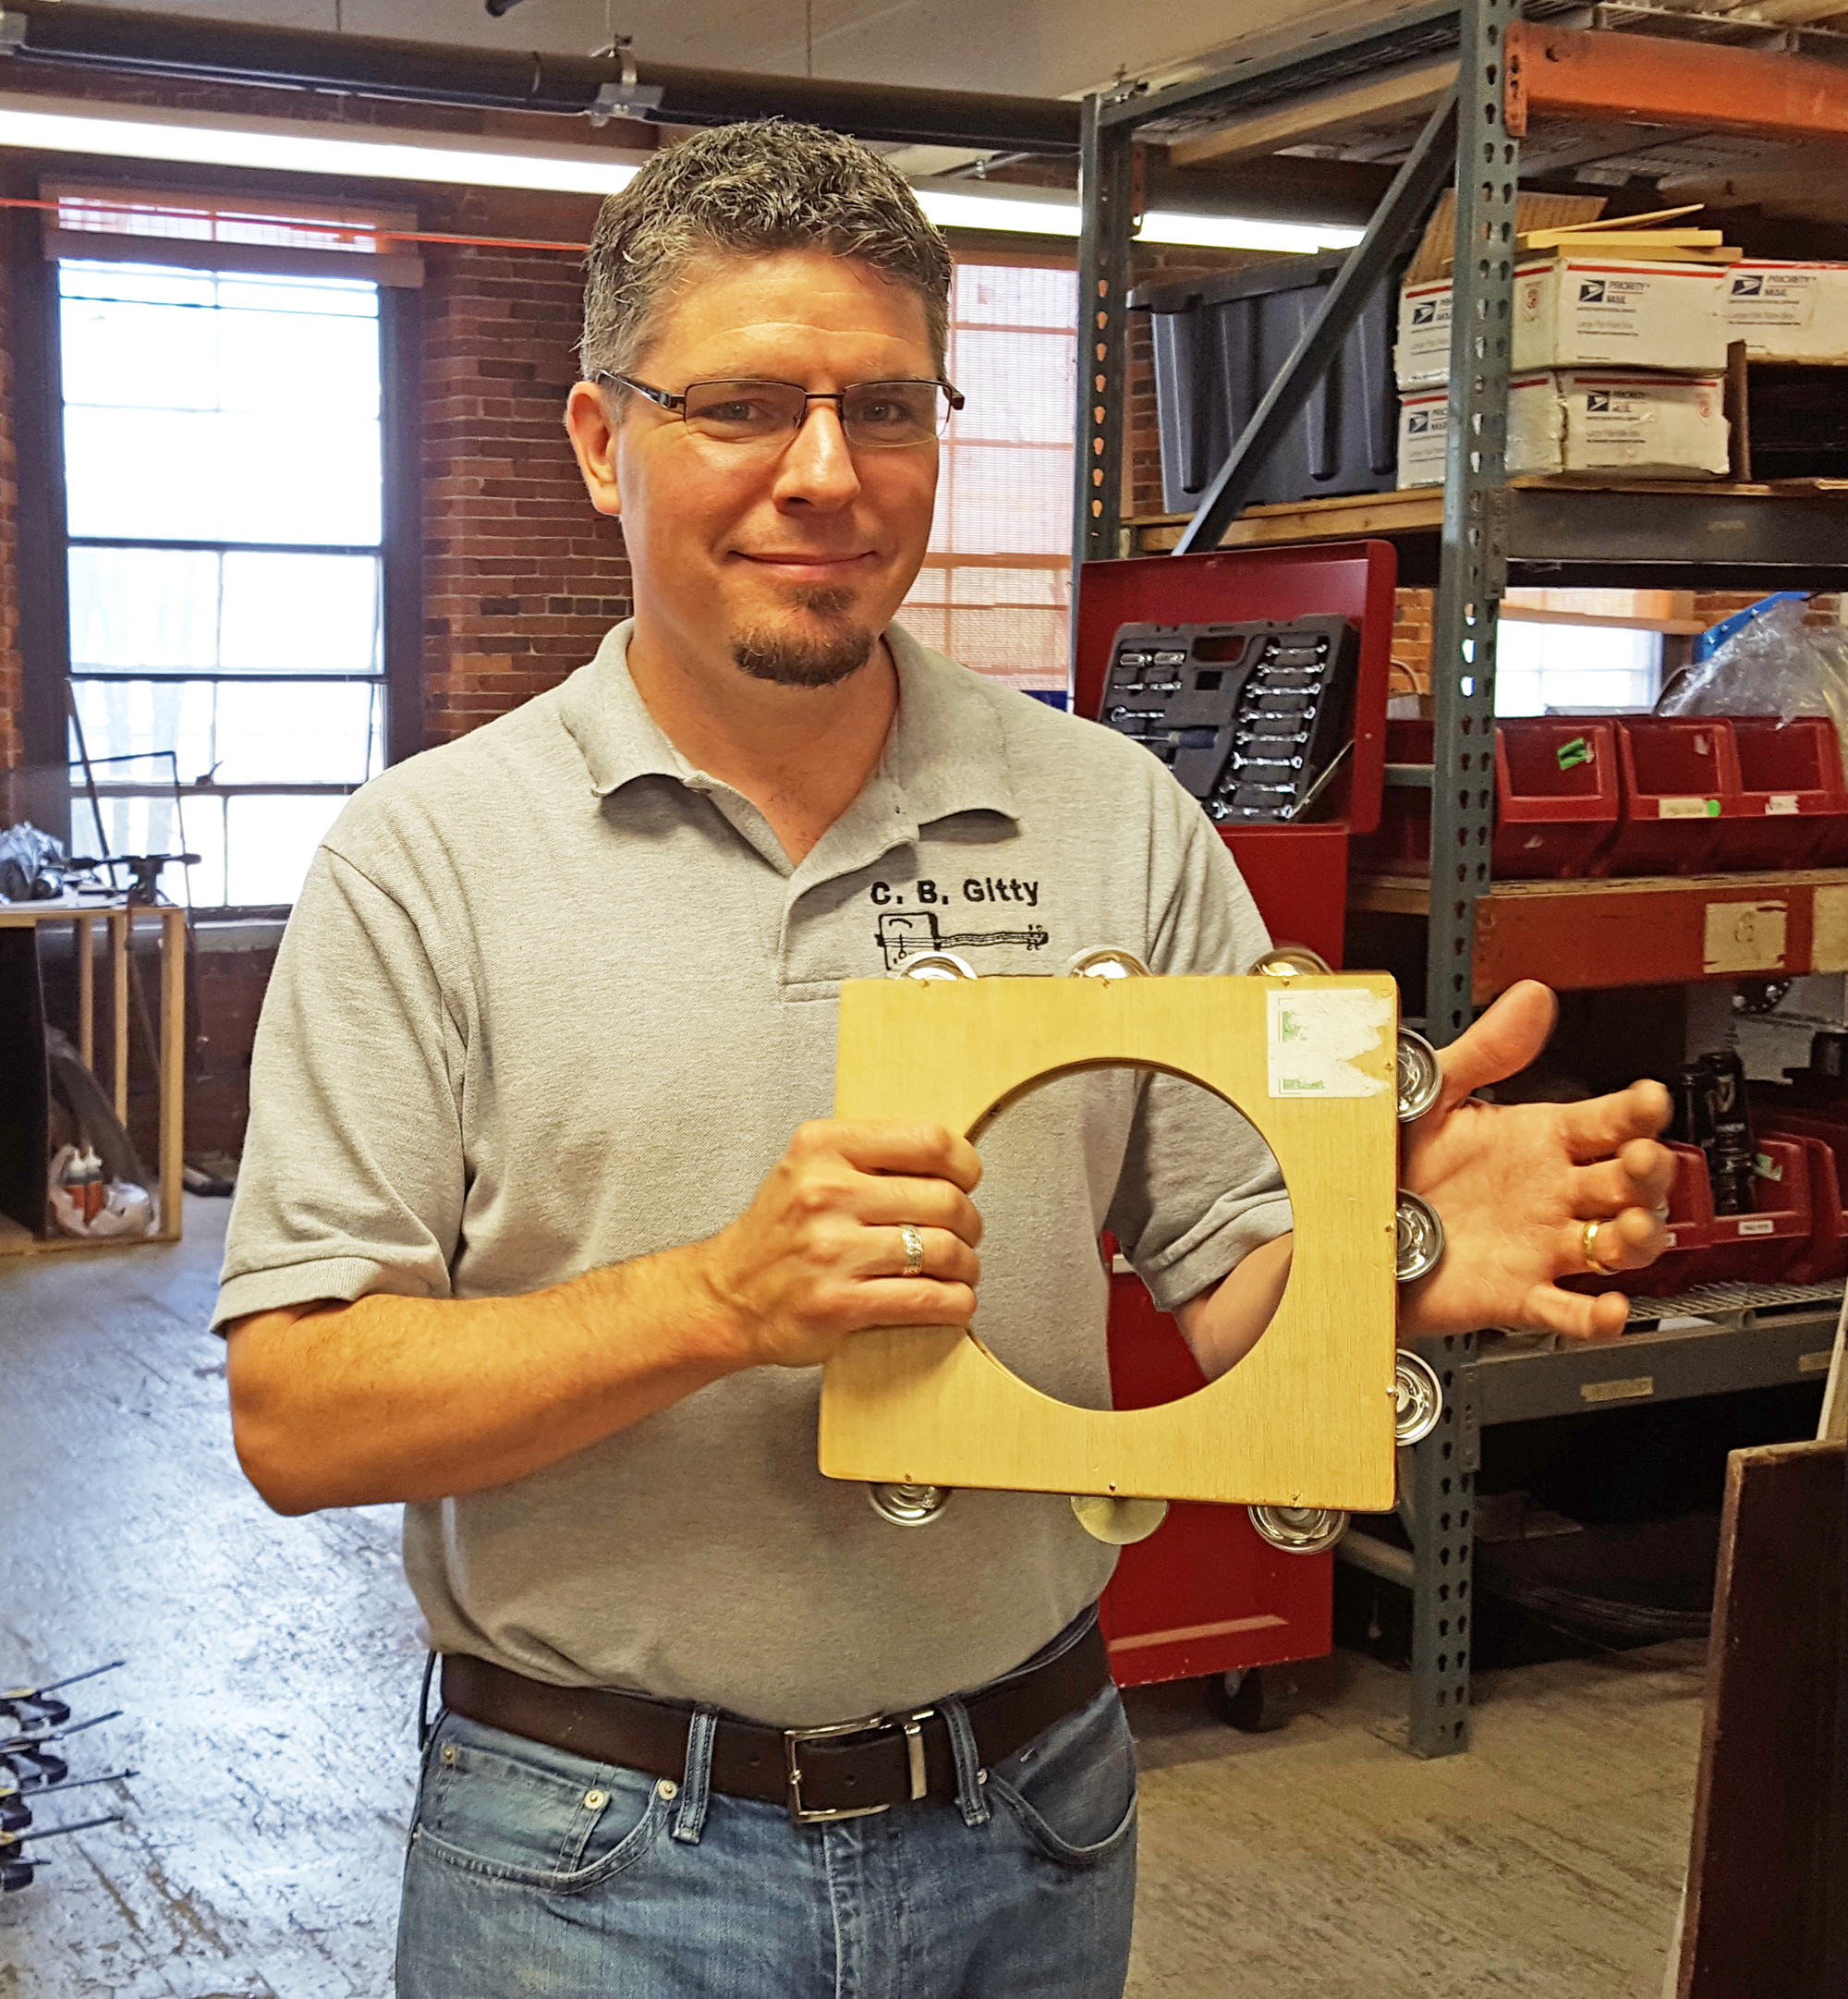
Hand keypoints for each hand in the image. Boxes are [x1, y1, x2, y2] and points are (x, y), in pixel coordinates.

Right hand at [696, 1120, 983, 1369]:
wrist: (725, 1296)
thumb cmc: (778, 1233)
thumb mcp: (810, 1168)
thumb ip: (871, 1157)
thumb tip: (952, 1161)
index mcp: (823, 1147)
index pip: (928, 1140)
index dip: (964, 1164)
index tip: (966, 1180)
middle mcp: (825, 1192)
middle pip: (944, 1199)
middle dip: (969, 1222)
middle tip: (964, 1234)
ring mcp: (830, 1250)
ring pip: (943, 1250)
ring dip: (966, 1266)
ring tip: (960, 1269)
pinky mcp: (838, 1303)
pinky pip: (927, 1299)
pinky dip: (954, 1303)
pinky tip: (951, 1301)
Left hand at [1400, 981, 1672, 1341]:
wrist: (1346, 1224)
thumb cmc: (1394, 1162)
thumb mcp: (1433, 1095)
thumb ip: (1485, 1049)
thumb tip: (1530, 999)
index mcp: (1539, 1139)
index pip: (1610, 1120)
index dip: (1637, 1111)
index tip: (1650, 1098)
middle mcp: (1550, 1192)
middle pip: (1629, 1182)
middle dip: (1649, 1171)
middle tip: (1644, 1159)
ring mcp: (1539, 1244)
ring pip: (1617, 1246)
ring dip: (1638, 1238)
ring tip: (1635, 1226)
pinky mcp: (1516, 1292)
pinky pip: (1566, 1310)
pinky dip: (1594, 1317)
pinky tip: (1610, 1308)